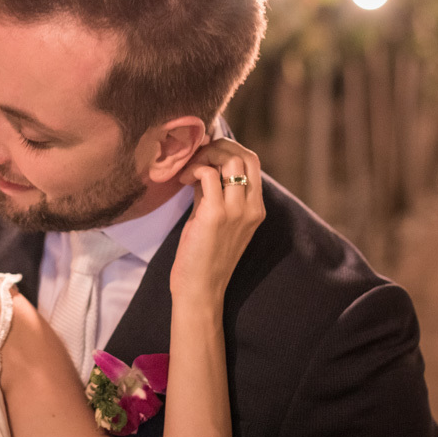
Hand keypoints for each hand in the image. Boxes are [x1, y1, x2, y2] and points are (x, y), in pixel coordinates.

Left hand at [170, 139, 264, 306]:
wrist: (200, 290)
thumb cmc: (203, 256)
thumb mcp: (213, 218)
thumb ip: (212, 193)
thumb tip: (202, 167)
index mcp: (256, 208)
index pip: (252, 162)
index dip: (228, 148)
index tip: (205, 154)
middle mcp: (252, 207)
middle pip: (246, 155)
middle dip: (218, 146)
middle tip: (195, 156)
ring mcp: (236, 211)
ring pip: (230, 160)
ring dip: (205, 156)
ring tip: (187, 169)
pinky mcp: (216, 215)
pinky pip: (208, 175)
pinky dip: (194, 169)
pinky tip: (181, 180)